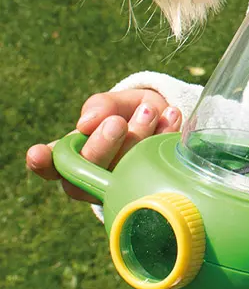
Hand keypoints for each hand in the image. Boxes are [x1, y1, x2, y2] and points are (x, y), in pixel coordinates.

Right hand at [26, 89, 180, 204]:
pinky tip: (171, 117)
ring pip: (123, 171)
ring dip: (137, 138)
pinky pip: (157, 168)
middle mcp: (94, 174)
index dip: (42, 162)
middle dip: (102, 146)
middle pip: (87, 171)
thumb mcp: (115, 103)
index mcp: (75, 154)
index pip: (51, 164)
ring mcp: (123, 184)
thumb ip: (101, 107)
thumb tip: (86, 124)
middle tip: (117, 122)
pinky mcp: (154, 185)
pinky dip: (165, 138)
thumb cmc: (130, 113)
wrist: (168, 120)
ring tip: (149, 111)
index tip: (37, 153)